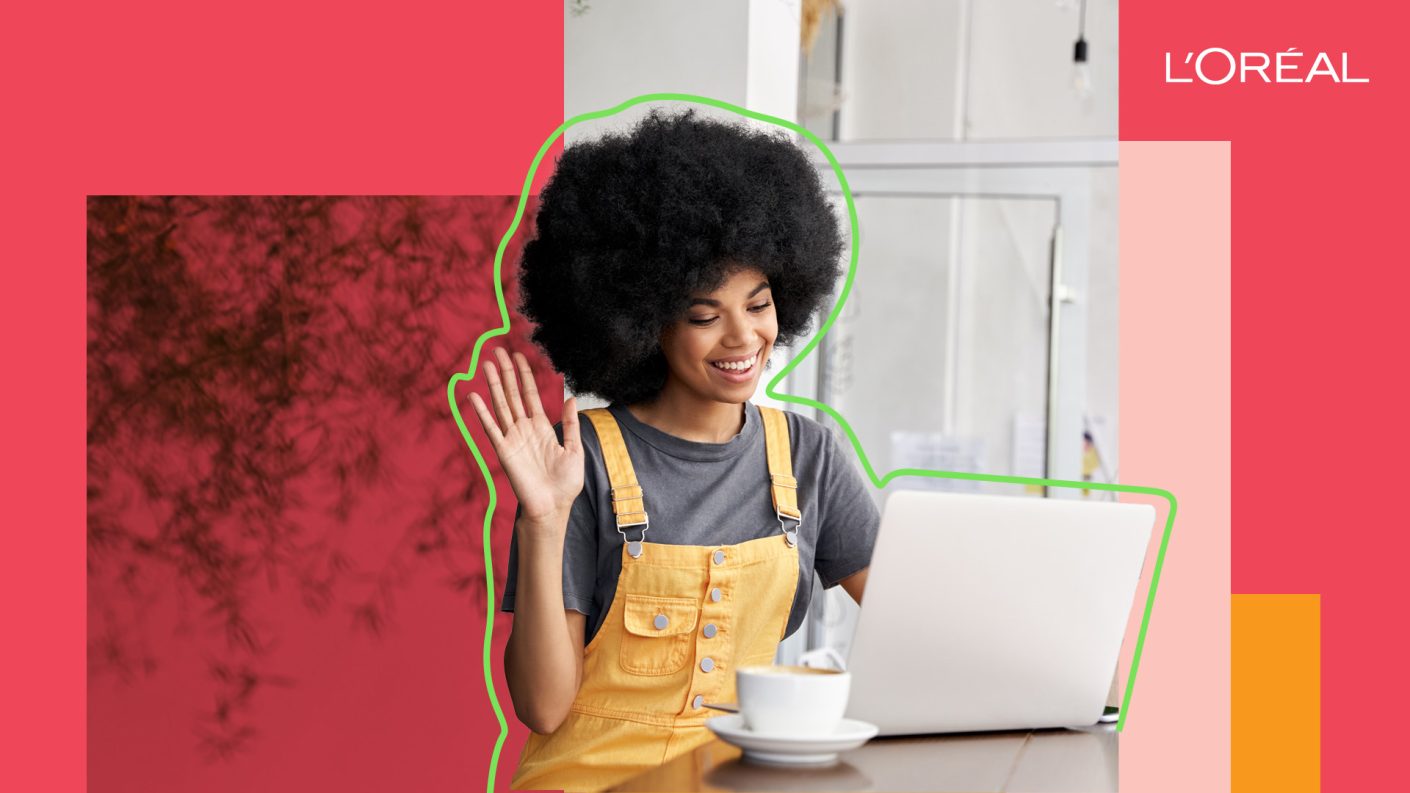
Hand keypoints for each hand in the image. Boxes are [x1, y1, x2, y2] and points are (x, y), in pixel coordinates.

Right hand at [468, 348, 583, 526]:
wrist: (553, 506)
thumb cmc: (565, 483)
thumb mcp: (574, 449)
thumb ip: (570, 424)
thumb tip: (571, 398)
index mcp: (541, 427)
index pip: (531, 394)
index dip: (525, 375)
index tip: (520, 356)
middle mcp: (524, 429)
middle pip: (513, 394)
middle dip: (506, 373)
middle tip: (498, 351)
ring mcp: (513, 438)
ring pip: (501, 405)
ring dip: (493, 385)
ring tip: (485, 364)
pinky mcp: (504, 451)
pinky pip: (491, 428)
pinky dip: (482, 412)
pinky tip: (474, 396)